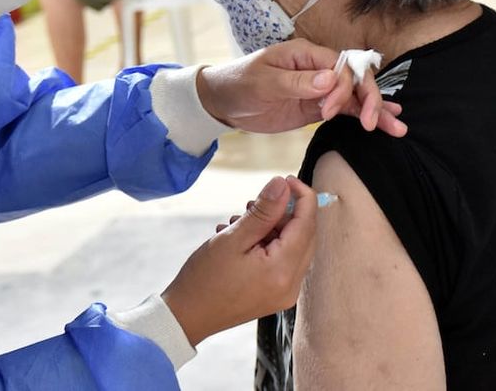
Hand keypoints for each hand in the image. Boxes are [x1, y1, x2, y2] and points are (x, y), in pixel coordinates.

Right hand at [162, 176, 316, 346]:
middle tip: (254, 204)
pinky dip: (268, 244)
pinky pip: (282, 261)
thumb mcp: (232, 238)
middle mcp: (291, 285)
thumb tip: (282, 184)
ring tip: (240, 221)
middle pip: (304, 235)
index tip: (285, 179)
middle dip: (283, 213)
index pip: (307, 223)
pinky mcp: (275, 295)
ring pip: (293, 247)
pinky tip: (241, 239)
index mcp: (283, 270)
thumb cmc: (204, 278)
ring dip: (272, 228)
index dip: (300, 196)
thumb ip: (263, 211)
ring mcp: (284, 293)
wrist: (188, 316)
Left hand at [195, 38, 406, 135]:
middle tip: (370, 122)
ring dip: (376, 111)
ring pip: (355, 97)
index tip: (326, 111)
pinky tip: (385, 124)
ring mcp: (319, 88)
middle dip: (368, 99)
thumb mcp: (263, 81)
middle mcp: (318, 68)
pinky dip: (363, 116)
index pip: (340, 66)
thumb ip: (296, 82)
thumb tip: (330, 80)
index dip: (342, 88)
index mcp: (306, 54)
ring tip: (398, 128)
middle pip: (355, 79)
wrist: (222, 100)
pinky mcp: (317, 107)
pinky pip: (345, 110)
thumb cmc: (239, 83)